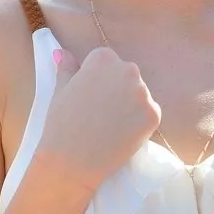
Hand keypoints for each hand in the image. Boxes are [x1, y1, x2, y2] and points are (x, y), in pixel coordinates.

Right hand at [36, 44, 161, 195]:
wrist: (73, 161)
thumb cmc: (61, 124)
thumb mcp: (60, 90)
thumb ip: (67, 68)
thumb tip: (62, 52)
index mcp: (103, 58)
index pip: (105, 61)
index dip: (95, 80)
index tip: (88, 97)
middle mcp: (128, 70)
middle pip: (126, 75)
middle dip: (116, 89)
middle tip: (99, 112)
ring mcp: (143, 93)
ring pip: (138, 96)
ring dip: (129, 106)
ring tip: (110, 125)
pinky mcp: (153, 115)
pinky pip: (148, 114)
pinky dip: (139, 123)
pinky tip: (122, 134)